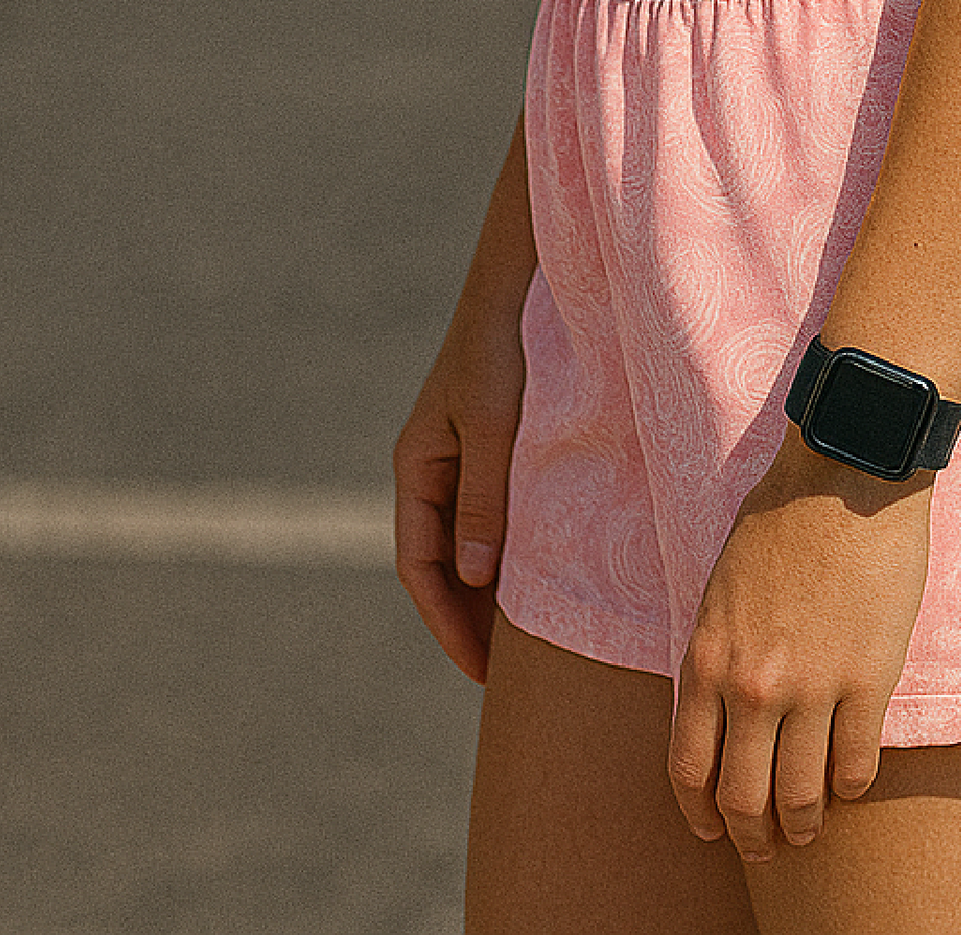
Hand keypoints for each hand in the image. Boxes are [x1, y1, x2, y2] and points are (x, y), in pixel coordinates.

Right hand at [392, 277, 528, 683]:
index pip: (420, 567)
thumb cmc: (504, 349)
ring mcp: (463, 459)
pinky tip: (543, 578)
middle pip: (442, 565)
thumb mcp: (495, 426)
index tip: (481, 673)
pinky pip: (495, 517)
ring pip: (470, 544)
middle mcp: (434, 469)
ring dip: (490, 592)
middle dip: (467, 621)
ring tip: (528, 643)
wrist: (519, 284)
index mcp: (417, 467)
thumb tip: (470, 578)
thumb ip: (484, 498)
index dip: (446, 624)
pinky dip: (510, 554)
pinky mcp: (496, 448)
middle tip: (507, 677)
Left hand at [669, 426, 933, 859]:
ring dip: (804, 825)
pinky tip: (852, 784)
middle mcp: (752, 686)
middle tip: (767, 847)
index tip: (713, 829)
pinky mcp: (869, 678)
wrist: (847, 472)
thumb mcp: (721, 586)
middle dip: (753, 836)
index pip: (688, 769)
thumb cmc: (782, 515)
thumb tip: (721, 706)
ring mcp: (812, 686)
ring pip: (800, 795)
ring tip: (810, 829)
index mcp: (707, 658)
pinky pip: (856, 763)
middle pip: (743, 797)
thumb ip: (718, 651)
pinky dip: (851, 786)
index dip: (700, 814)